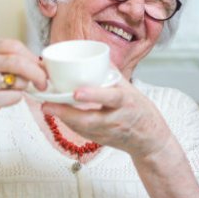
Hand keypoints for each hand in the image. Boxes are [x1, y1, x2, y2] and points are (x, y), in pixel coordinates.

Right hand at [0, 39, 46, 134]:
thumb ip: (9, 59)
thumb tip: (40, 62)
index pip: (15, 45)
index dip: (32, 57)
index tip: (40, 67)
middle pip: (20, 61)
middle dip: (38, 73)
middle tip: (43, 84)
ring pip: (20, 79)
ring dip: (22, 88)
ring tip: (6, 91)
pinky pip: (16, 96)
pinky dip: (14, 100)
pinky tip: (0, 101)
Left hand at [41, 74, 174, 159]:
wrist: (150, 139)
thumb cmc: (141, 112)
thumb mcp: (131, 90)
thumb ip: (113, 75)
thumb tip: (98, 57)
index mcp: (126, 102)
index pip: (111, 98)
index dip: (94, 95)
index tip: (76, 92)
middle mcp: (117, 119)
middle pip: (90, 119)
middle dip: (67, 112)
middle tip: (48, 104)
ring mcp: (109, 132)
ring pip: (83, 128)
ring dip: (64, 118)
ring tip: (47, 107)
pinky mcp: (101, 140)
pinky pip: (83, 132)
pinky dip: (70, 123)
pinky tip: (59, 115)